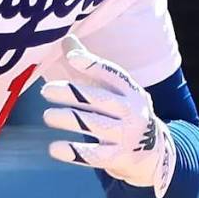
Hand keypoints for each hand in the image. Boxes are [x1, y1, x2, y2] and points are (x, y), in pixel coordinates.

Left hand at [41, 35, 175, 197]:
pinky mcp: (119, 158)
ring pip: (96, 126)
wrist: (152, 152)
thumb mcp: (114, 89)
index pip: (113, 74)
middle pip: (101, 100)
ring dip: (70, 120)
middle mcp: (132, 111)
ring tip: (47, 115)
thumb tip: (66, 38)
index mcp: (130, 90)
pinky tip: (54, 148)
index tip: (72, 57)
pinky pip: (95, 156)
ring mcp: (127, 136)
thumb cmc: (123, 111)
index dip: (93, 65)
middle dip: (72, 94)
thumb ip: (90, 65)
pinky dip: (74, 152)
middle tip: (46, 91)